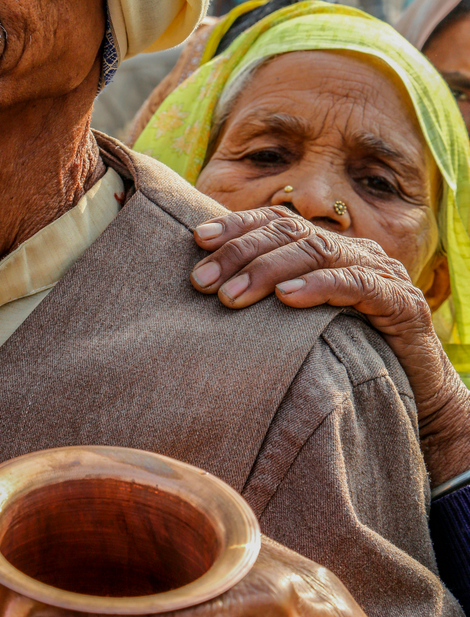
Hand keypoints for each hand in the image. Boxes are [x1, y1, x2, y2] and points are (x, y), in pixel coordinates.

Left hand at [190, 207, 469, 486]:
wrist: (417, 394)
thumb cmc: (349, 354)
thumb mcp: (301, 323)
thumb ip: (270, 299)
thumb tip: (209, 292)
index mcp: (330, 247)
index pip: (279, 222)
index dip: (237, 226)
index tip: (197, 239)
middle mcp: (354, 250)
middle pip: (291, 233)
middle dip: (241, 253)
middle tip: (202, 280)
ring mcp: (381, 272)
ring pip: (319, 251)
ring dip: (269, 270)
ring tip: (231, 295)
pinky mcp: (402, 303)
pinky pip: (358, 284)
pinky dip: (319, 286)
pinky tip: (287, 297)